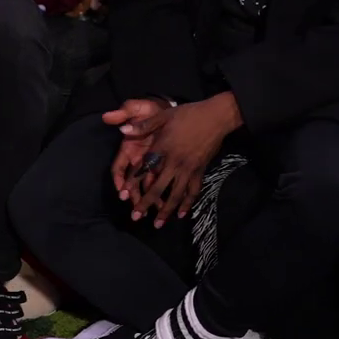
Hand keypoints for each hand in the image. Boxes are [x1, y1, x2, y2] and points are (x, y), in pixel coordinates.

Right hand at [103, 98, 168, 200]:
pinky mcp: (163, 163)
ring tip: (157, 211)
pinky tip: (170, 203)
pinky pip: (161, 180)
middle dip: (134, 197)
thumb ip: (124, 113)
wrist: (167, 107)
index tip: (121, 191)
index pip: (119, 168)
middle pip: (133, 182)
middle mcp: (137, 159)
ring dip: (150, 198)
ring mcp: (150, 162)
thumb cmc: (149, 108)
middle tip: (138, 210)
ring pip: (147, 185)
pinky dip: (164, 191)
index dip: (119, 180)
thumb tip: (108, 117)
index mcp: (128, 148)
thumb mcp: (136, 108)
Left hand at [129, 93, 241, 226]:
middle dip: (146, 204)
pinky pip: (193, 191)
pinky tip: (182, 214)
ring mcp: (188, 169)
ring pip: (176, 195)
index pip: (144, 170)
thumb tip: (122, 131)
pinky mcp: (200, 171)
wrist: (215, 117)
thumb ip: (143, 126)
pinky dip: (188, 204)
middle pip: (158, 188)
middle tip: (136, 218)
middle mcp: (174, 163)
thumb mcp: (163, 116)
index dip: (133, 183)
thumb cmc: (187, 114)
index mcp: (162, 149)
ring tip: (159, 224)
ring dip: (167, 211)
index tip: (125, 195)